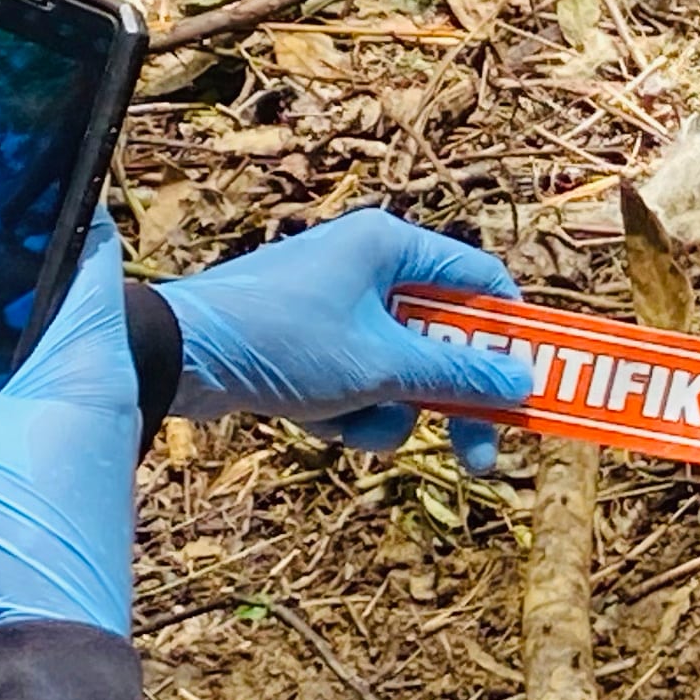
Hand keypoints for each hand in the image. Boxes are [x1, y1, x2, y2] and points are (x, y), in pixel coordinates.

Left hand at [154, 208, 530, 471]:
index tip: (528, 384)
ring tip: (350, 422)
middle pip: (446, 338)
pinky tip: (315, 421)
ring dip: (388, 410)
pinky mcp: (310, 344)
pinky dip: (348, 412)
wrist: (170, 358)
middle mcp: (370, 267)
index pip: (483, 283)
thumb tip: (523, 383)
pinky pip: (361, 384)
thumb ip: (458, 374)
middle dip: (452, 398)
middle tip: (480, 454)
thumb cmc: (280, 341)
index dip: (512, 336)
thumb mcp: (383, 366)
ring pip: (404, 372)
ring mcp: (338, 308)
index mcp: (393, 245)